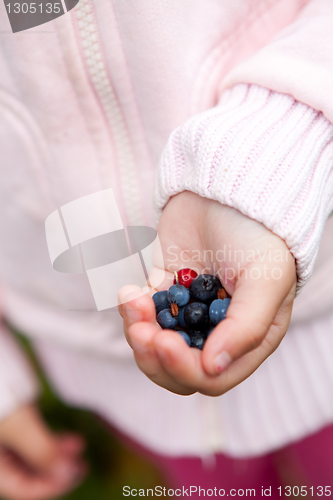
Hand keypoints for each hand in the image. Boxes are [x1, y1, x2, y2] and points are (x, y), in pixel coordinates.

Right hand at [0, 403, 86, 499]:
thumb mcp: (18, 422)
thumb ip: (41, 449)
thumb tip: (66, 473)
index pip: (20, 488)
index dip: (51, 486)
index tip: (77, 473)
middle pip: (24, 473)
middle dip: (56, 470)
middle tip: (83, 465)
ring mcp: (0, 434)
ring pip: (27, 455)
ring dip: (54, 453)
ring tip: (79, 446)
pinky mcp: (6, 415)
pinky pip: (26, 437)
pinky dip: (46, 438)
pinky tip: (65, 435)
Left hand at [119, 191, 295, 395]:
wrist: (226, 190)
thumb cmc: (257, 235)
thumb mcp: (266, 280)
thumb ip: (247, 328)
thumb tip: (212, 368)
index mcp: (249, 338)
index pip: (214, 377)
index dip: (185, 369)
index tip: (165, 343)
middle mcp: (218, 331)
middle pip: (179, 370)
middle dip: (155, 357)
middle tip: (142, 332)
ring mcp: (189, 312)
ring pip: (156, 347)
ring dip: (138, 333)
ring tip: (133, 303)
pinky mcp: (165, 290)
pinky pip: (142, 315)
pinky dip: (131, 310)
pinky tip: (129, 293)